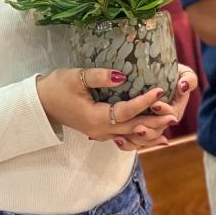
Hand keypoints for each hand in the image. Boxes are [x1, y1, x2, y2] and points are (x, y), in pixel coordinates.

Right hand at [36, 67, 191, 149]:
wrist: (40, 103)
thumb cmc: (57, 87)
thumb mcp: (77, 77)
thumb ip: (100, 76)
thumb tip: (123, 76)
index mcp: (96, 117)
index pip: (126, 110)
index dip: (144, 101)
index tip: (160, 91)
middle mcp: (101, 130)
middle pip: (133, 128)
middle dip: (154, 122)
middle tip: (174, 116)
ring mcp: (101, 133)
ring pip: (130, 138)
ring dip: (149, 134)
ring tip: (168, 131)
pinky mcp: (100, 131)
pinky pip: (123, 137)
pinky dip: (138, 137)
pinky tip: (151, 137)